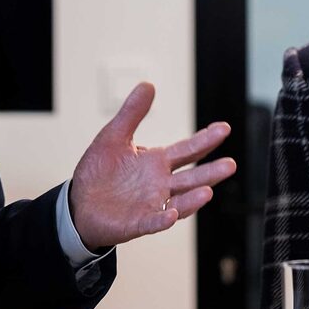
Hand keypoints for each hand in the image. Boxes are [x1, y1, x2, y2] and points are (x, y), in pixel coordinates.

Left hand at [68, 82, 233, 250]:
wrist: (78, 203)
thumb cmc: (98, 171)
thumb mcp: (113, 136)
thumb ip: (132, 113)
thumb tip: (148, 85)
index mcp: (157, 162)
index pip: (187, 150)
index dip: (206, 140)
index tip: (224, 128)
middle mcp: (160, 184)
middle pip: (191, 178)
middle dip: (211, 172)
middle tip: (230, 164)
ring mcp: (151, 205)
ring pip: (179, 202)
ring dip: (193, 198)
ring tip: (208, 191)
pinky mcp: (136, 223)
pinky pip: (152, 222)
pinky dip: (161, 220)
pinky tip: (169, 215)